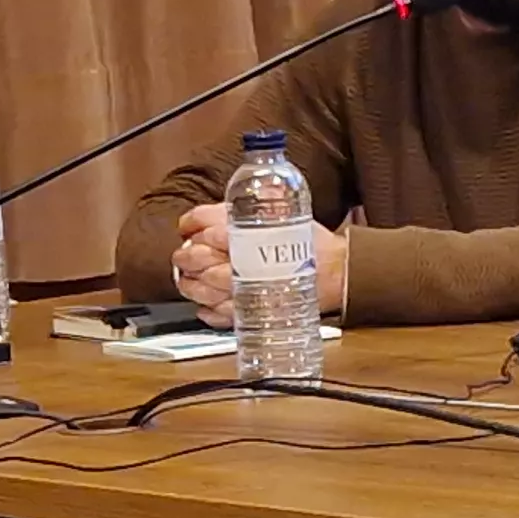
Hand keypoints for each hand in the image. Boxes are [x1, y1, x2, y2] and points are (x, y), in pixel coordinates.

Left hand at [170, 204, 352, 325]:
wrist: (336, 272)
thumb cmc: (311, 243)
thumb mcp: (285, 211)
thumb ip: (258, 205)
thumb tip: (234, 202)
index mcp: (247, 229)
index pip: (205, 221)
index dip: (191, 224)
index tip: (188, 228)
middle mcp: (241, 259)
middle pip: (197, 256)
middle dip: (185, 256)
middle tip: (182, 256)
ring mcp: (243, 288)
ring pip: (202, 287)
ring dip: (189, 285)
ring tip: (188, 281)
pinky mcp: (251, 310)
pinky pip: (219, 314)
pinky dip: (208, 311)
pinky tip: (205, 306)